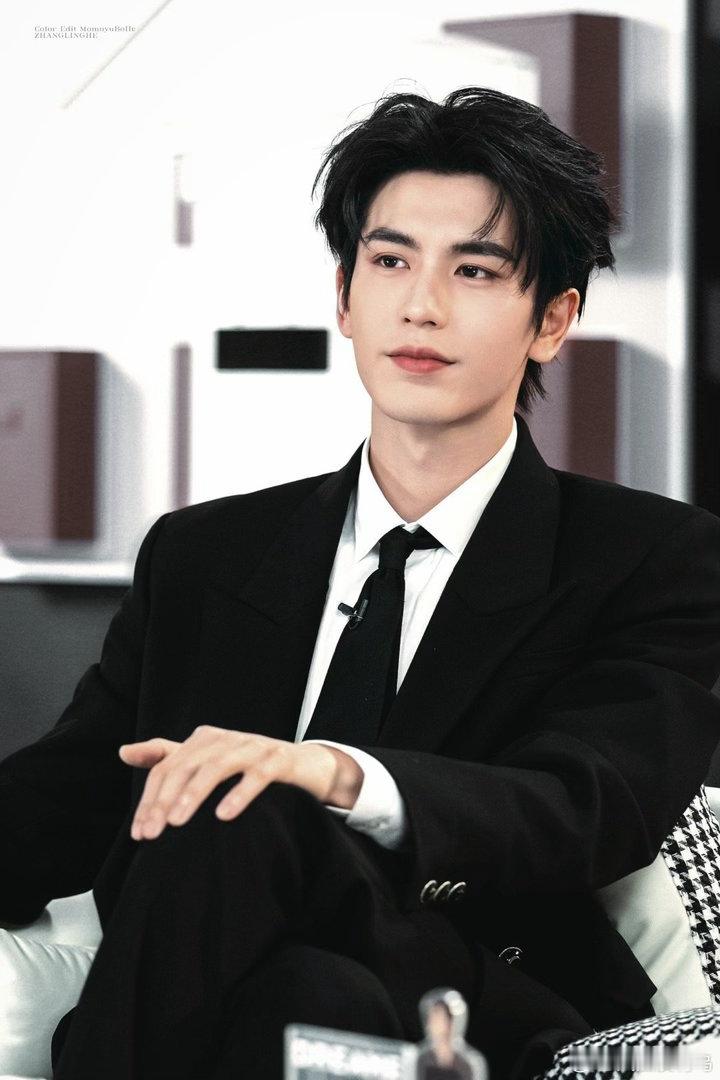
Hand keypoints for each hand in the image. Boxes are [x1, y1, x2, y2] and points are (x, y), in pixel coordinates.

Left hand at [119, 726, 363, 840]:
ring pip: (216, 767)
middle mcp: (225, 739)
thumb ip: (167, 756)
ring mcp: (253, 746)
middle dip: (164, 800)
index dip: (149, 799)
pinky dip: (239, 793)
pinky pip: (256, 775)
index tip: (139, 833)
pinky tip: (224, 815)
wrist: (305, 766)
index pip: (166, 768)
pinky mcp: (278, 760)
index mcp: (204, 739)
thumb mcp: (206, 760)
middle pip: (185, 766)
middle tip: (152, 833)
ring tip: (177, 822)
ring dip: (193, 794)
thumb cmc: (249, 767)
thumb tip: (123, 752)